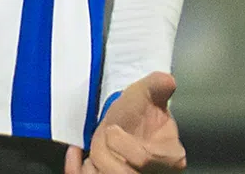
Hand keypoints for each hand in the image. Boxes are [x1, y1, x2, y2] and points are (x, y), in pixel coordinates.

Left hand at [68, 72, 184, 173]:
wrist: (130, 122)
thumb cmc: (142, 109)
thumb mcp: (148, 92)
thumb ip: (157, 86)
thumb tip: (167, 80)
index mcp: (169, 157)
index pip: (144, 159)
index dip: (125, 145)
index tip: (113, 128)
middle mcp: (153, 173)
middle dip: (106, 155)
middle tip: (104, 135)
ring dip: (92, 164)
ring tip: (93, 146)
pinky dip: (76, 169)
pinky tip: (75, 153)